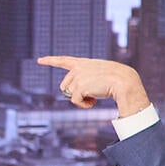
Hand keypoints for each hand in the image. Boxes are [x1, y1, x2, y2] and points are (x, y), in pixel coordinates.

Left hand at [36, 55, 150, 116]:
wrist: (124, 82)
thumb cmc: (116, 80)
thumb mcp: (100, 75)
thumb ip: (87, 78)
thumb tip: (75, 92)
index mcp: (83, 63)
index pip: (64, 60)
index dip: (51, 61)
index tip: (40, 60)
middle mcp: (78, 68)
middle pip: (64, 86)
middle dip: (74, 93)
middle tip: (90, 95)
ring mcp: (77, 76)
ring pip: (69, 94)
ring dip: (80, 100)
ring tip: (94, 97)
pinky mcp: (79, 86)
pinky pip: (74, 101)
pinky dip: (83, 105)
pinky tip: (94, 102)